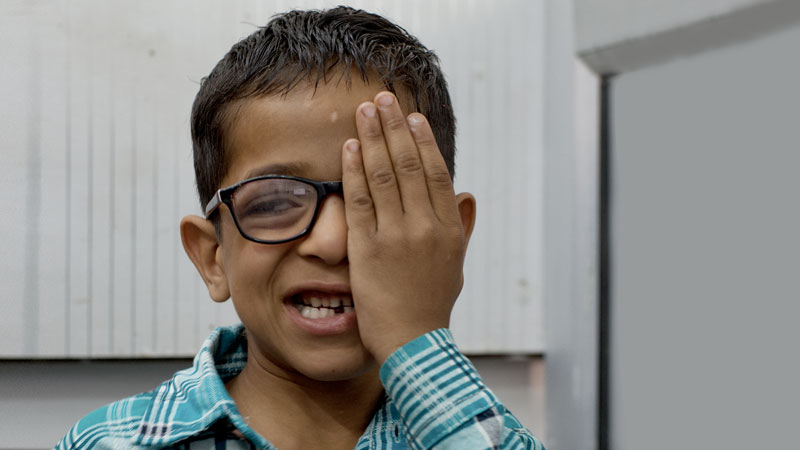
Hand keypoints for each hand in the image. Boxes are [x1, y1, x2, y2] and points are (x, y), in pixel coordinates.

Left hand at [341, 91, 474, 363]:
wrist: (413, 343)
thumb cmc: (433, 304)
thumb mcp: (456, 264)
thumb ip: (462, 226)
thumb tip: (468, 195)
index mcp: (448, 228)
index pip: (436, 173)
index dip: (423, 141)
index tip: (411, 116)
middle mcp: (425, 227)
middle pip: (409, 165)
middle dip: (394, 127)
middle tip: (383, 98)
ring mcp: (397, 237)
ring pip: (384, 176)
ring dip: (373, 138)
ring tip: (364, 111)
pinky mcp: (368, 250)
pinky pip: (360, 202)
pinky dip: (354, 171)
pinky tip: (349, 148)